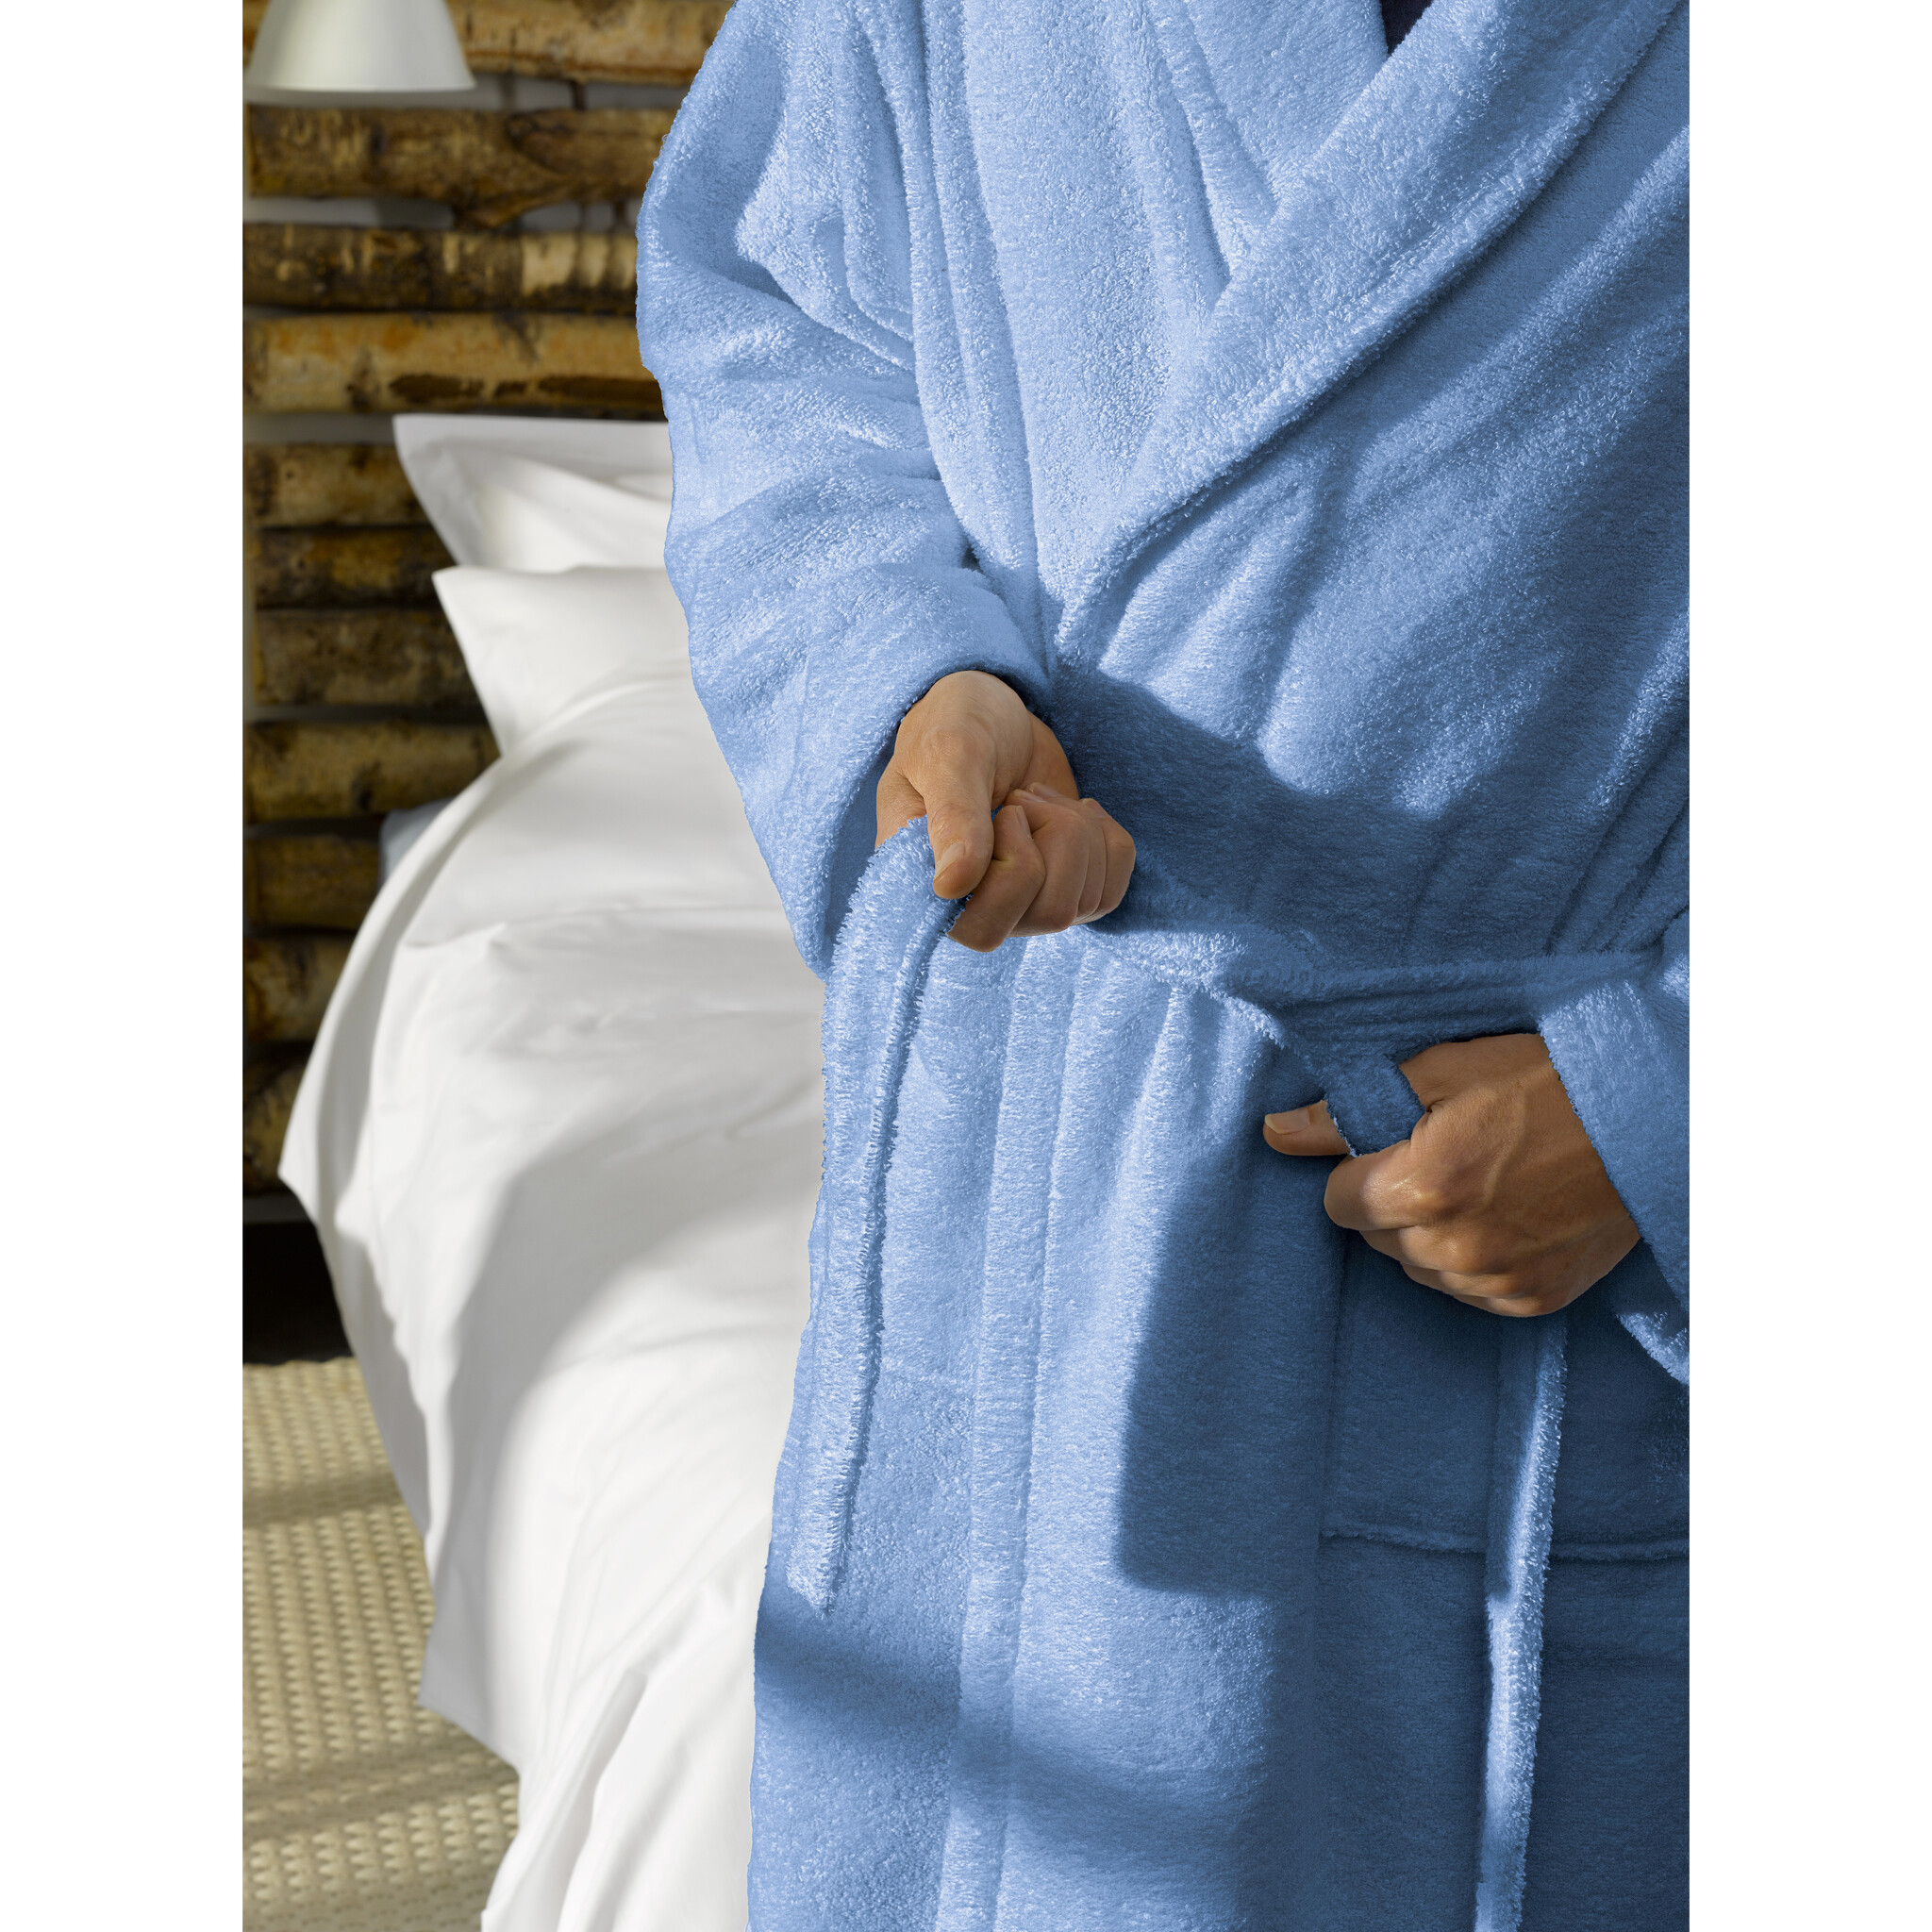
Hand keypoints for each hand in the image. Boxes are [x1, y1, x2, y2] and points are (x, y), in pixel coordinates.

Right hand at [876, 670, 1135, 952]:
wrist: (989, 715)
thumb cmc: (952, 726)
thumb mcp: (948, 755)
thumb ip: (953, 816)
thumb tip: (951, 886)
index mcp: (926, 889)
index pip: (984, 929)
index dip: (1014, 865)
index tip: (1004, 811)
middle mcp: (975, 910)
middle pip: (1052, 914)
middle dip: (1056, 837)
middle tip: (1024, 797)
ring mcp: (1024, 906)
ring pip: (1087, 903)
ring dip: (1076, 831)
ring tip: (1037, 798)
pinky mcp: (1067, 890)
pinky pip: (1113, 890)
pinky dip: (1106, 838)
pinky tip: (1071, 809)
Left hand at [1262, 1034, 1637, 1316]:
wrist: (1647, 1117)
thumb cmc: (1542, 1080)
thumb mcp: (1440, 1071)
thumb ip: (1347, 1111)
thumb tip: (1276, 1132)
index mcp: (1422, 1189)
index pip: (1337, 1202)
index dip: (1359, 1170)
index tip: (1392, 1146)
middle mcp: (1453, 1249)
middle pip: (1376, 1238)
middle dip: (1393, 1201)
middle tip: (1445, 1156)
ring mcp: (1495, 1283)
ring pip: (1419, 1269)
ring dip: (1432, 1235)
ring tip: (1483, 1183)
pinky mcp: (1531, 1301)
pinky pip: (1469, 1291)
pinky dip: (1476, 1260)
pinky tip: (1509, 1214)